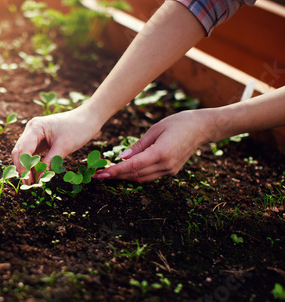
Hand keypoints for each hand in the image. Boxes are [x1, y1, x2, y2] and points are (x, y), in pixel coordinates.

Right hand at [11, 108, 100, 178]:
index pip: (23, 150)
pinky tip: (36, 174)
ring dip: (27, 167)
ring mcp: (35, 134)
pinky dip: (34, 163)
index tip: (28, 182)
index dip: (24, 167)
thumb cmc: (78, 128)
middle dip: (23, 168)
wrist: (88, 118)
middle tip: (28, 184)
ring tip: (32, 182)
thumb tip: (39, 179)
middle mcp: (31, 129)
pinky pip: (33, 153)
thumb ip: (50, 163)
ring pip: (25, 153)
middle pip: (20, 151)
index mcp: (35, 127)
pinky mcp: (40, 139)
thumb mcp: (64, 147)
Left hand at [94, 110, 211, 181]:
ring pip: (142, 178)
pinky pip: (149, 176)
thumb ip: (138, 146)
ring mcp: (170, 170)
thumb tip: (121, 158)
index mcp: (161, 153)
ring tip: (108, 174)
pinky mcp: (171, 171)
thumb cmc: (178, 123)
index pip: (133, 166)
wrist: (202, 127)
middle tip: (98, 175)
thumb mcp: (155, 130)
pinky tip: (125, 171)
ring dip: (124, 177)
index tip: (101, 174)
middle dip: (116, 175)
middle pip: (135, 174)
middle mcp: (165, 165)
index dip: (115, 171)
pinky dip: (136, 174)